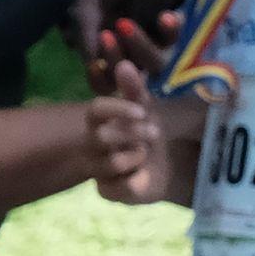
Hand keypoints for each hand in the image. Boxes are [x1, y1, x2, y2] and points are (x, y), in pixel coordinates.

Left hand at [68, 0, 176, 77]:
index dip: (174, 30)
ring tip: (104, 34)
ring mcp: (128, 66)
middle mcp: (152, 53)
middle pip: (158, 62)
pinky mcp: (105, 75)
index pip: (179, 37)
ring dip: (119, 58)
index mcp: (166, 31)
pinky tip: (92, 64)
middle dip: (143, 46)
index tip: (166, 15)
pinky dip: (99, 78)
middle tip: (123, 24)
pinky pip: (105, 86)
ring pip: (132, 75)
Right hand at [86, 63, 172, 204]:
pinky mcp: (107, 191)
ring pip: (111, 162)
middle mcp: (91, 145)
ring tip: (145, 154)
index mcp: (98, 122)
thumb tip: (124, 64)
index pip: (95, 111)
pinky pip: (119, 187)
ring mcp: (97, 169)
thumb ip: (134, 88)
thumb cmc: (147, 133)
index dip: (116, 109)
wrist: (163, 168)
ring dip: (136, 156)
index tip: (141, 112)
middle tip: (155, 133)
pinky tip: (141, 174)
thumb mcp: (145, 109)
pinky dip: (136, 178)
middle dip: (132, 133)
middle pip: (101, 137)